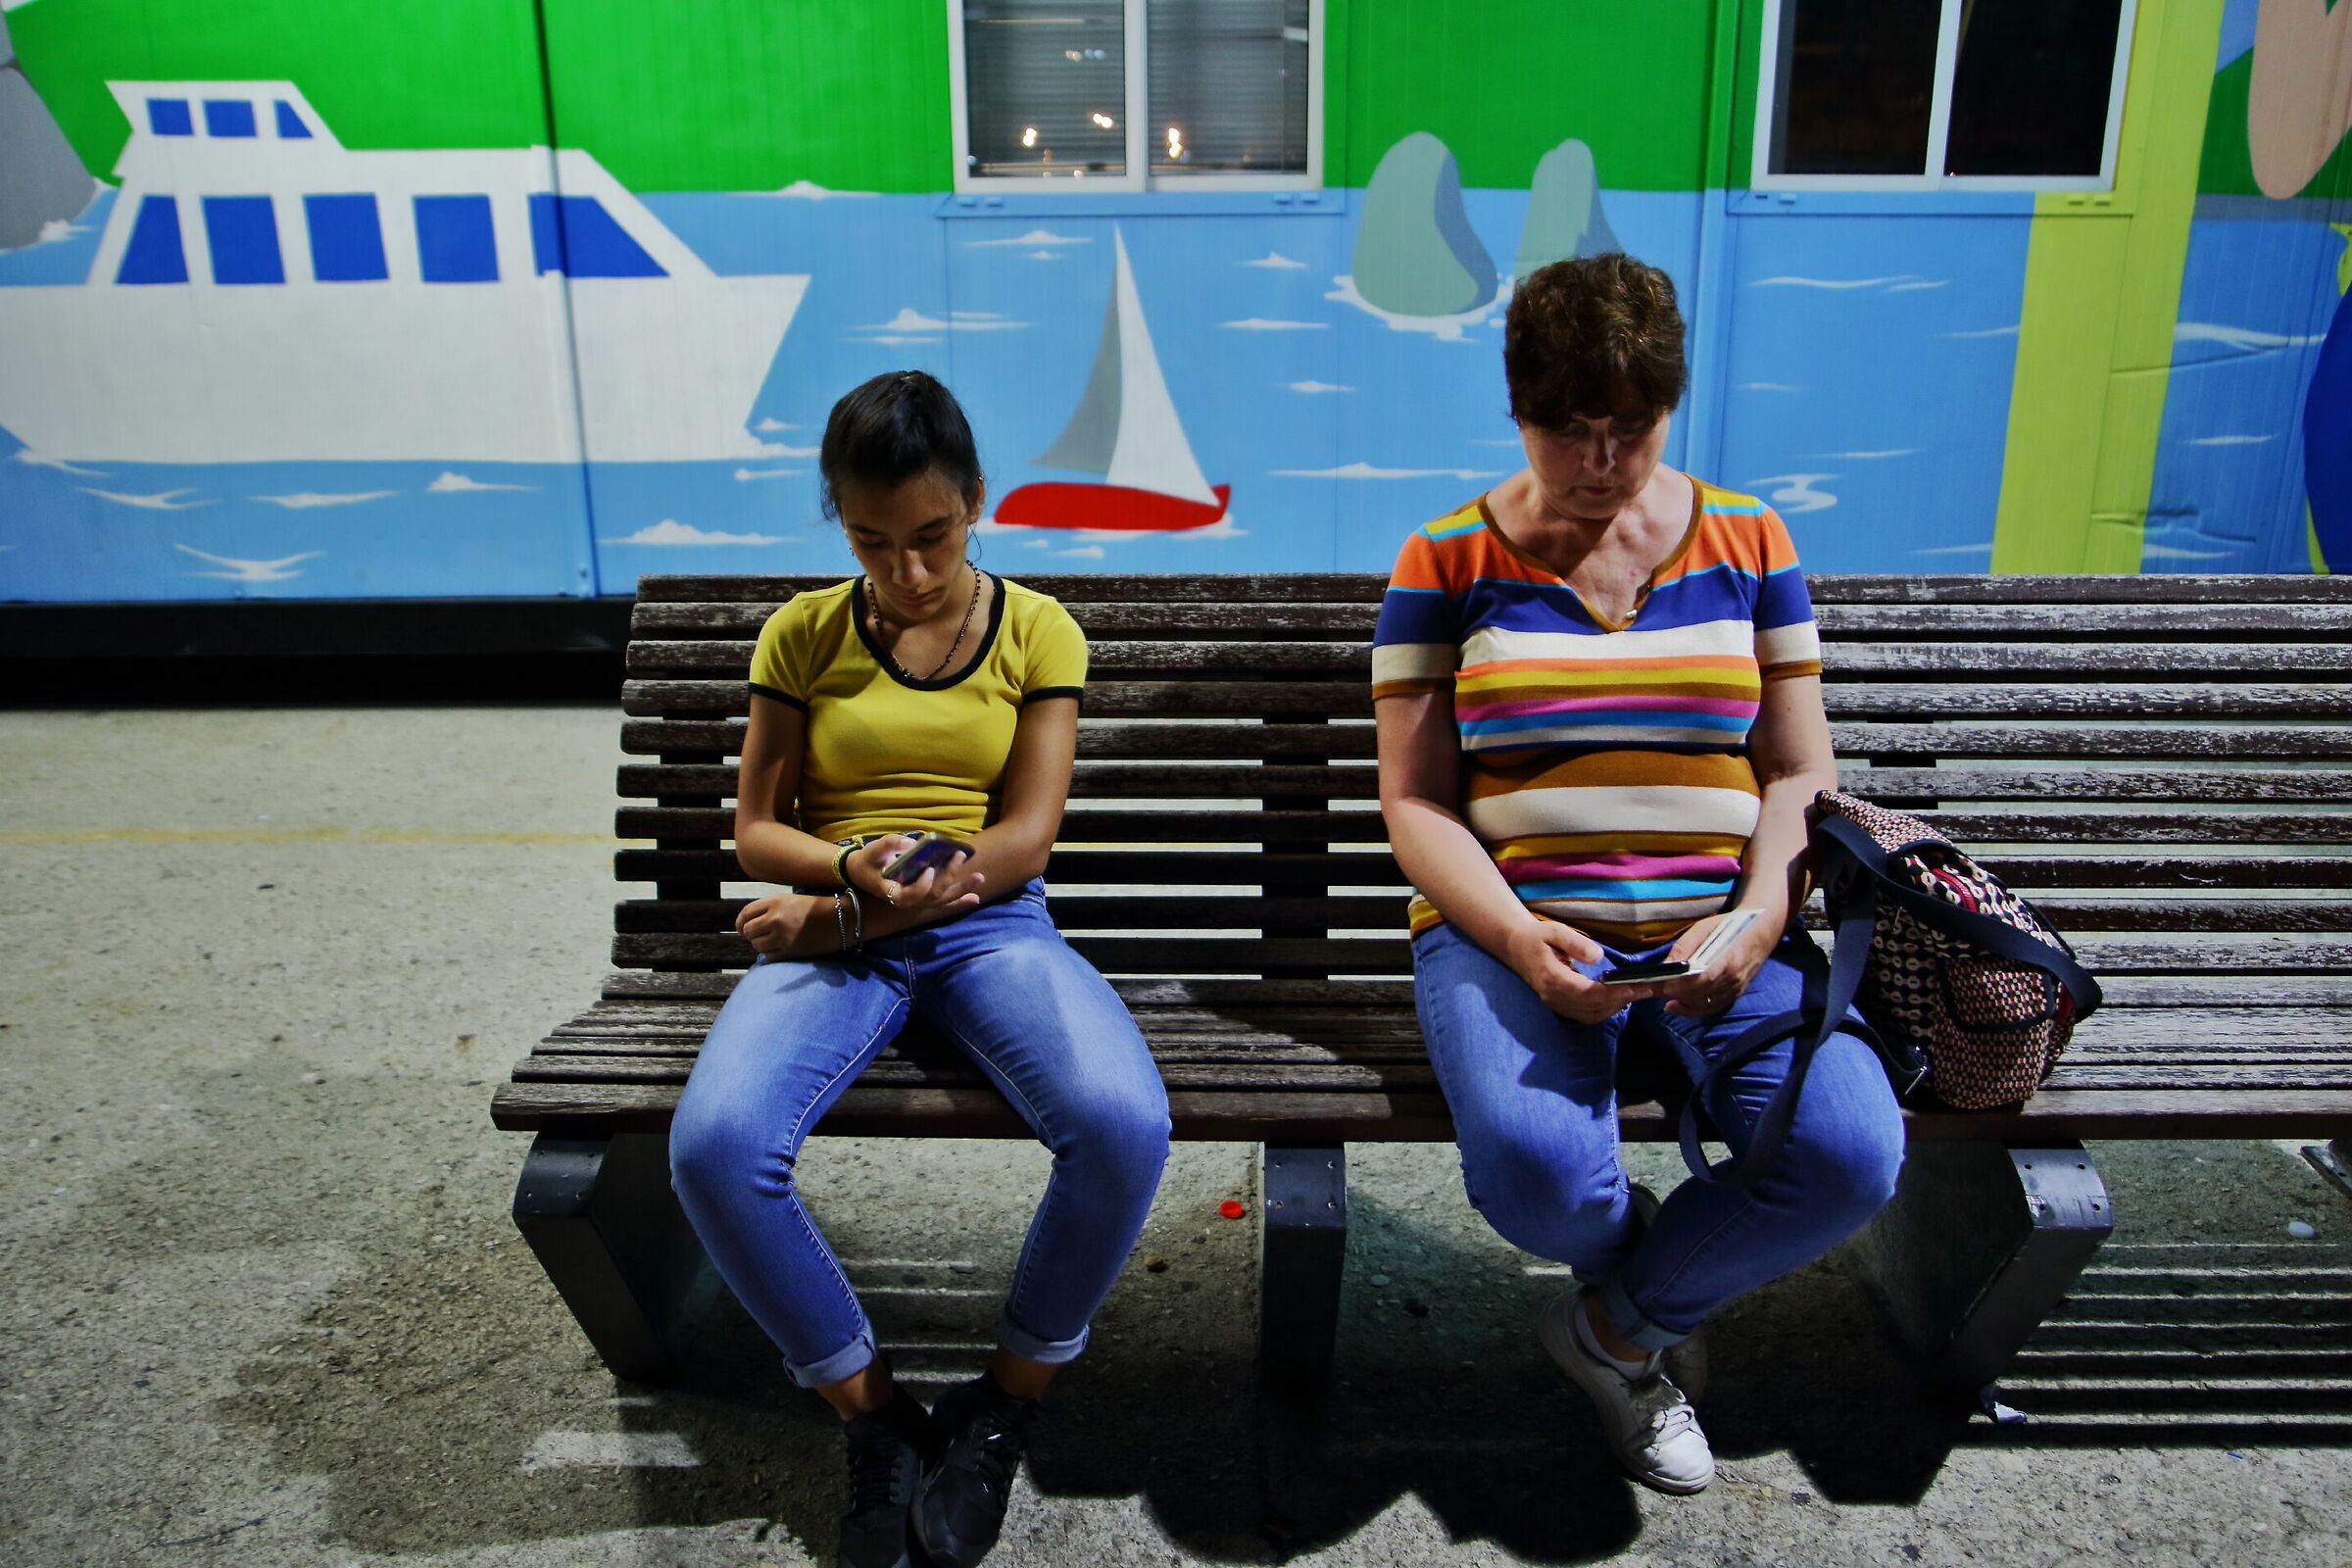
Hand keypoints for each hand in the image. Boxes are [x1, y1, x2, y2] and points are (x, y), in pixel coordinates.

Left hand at [735, 892, 835, 957]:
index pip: (745, 914)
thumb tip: (748, 925)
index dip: (740, 923)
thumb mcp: (789, 900)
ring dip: (762, 945)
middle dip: (751, 935)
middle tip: (760, 936)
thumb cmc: (816, 908)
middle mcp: (775, 918)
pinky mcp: (789, 951)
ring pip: (757, 945)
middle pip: (748, 931)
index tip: (742, 928)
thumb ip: (768, 909)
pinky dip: (771, 955)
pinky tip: (781, 949)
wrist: (841, 919)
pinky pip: (769, 957)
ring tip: (774, 942)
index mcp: (774, 902)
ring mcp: (781, 936)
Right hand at [847, 834, 984, 920]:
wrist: (863, 872)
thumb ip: (890, 845)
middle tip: (959, 857)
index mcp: (893, 893)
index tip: (929, 869)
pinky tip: (974, 898)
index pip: (910, 896)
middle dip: (949, 878)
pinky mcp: (925, 897)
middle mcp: (908, 901)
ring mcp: (918, 901)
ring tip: (979, 878)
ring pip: (942, 900)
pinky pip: (943, 903)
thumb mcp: (874, 850)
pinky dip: (959, 901)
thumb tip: (910, 843)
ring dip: (962, 890)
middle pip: (932, 895)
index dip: (921, 886)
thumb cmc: (868, 861)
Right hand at [1504, 917, 1661, 1024]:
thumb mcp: (1554, 931)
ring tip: (1637, 993)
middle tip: (1647, 989)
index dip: (1613, 992)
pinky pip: (1586, 1015)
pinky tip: (1619, 999)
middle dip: (1622, 999)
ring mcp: (1556, 1004)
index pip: (1588, 992)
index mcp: (1552, 978)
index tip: (1635, 985)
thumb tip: (1598, 956)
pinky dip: (1604, 1010)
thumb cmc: (1537, 937)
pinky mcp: (1560, 1006)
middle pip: (1593, 1006)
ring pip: (1592, 1014)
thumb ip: (1575, 943)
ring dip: (1615, 1006)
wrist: (1516, 947)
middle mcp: (1553, 996)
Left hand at [1658, 907, 1779, 1017]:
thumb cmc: (1731, 925)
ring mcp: (1735, 990)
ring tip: (1660, 997)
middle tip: (1649, 990)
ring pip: (1703, 1004)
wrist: (1762, 930)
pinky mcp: (1734, 994)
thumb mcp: (1705, 928)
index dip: (1678, 985)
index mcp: (1728, 961)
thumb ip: (1685, 948)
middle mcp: (1733, 980)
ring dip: (1680, 1003)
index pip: (1699, 980)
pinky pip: (1711, 1007)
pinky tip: (1675, 1005)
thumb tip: (1664, 966)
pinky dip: (1692, 1009)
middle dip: (1673, 993)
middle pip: (1698, 995)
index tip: (1659, 985)